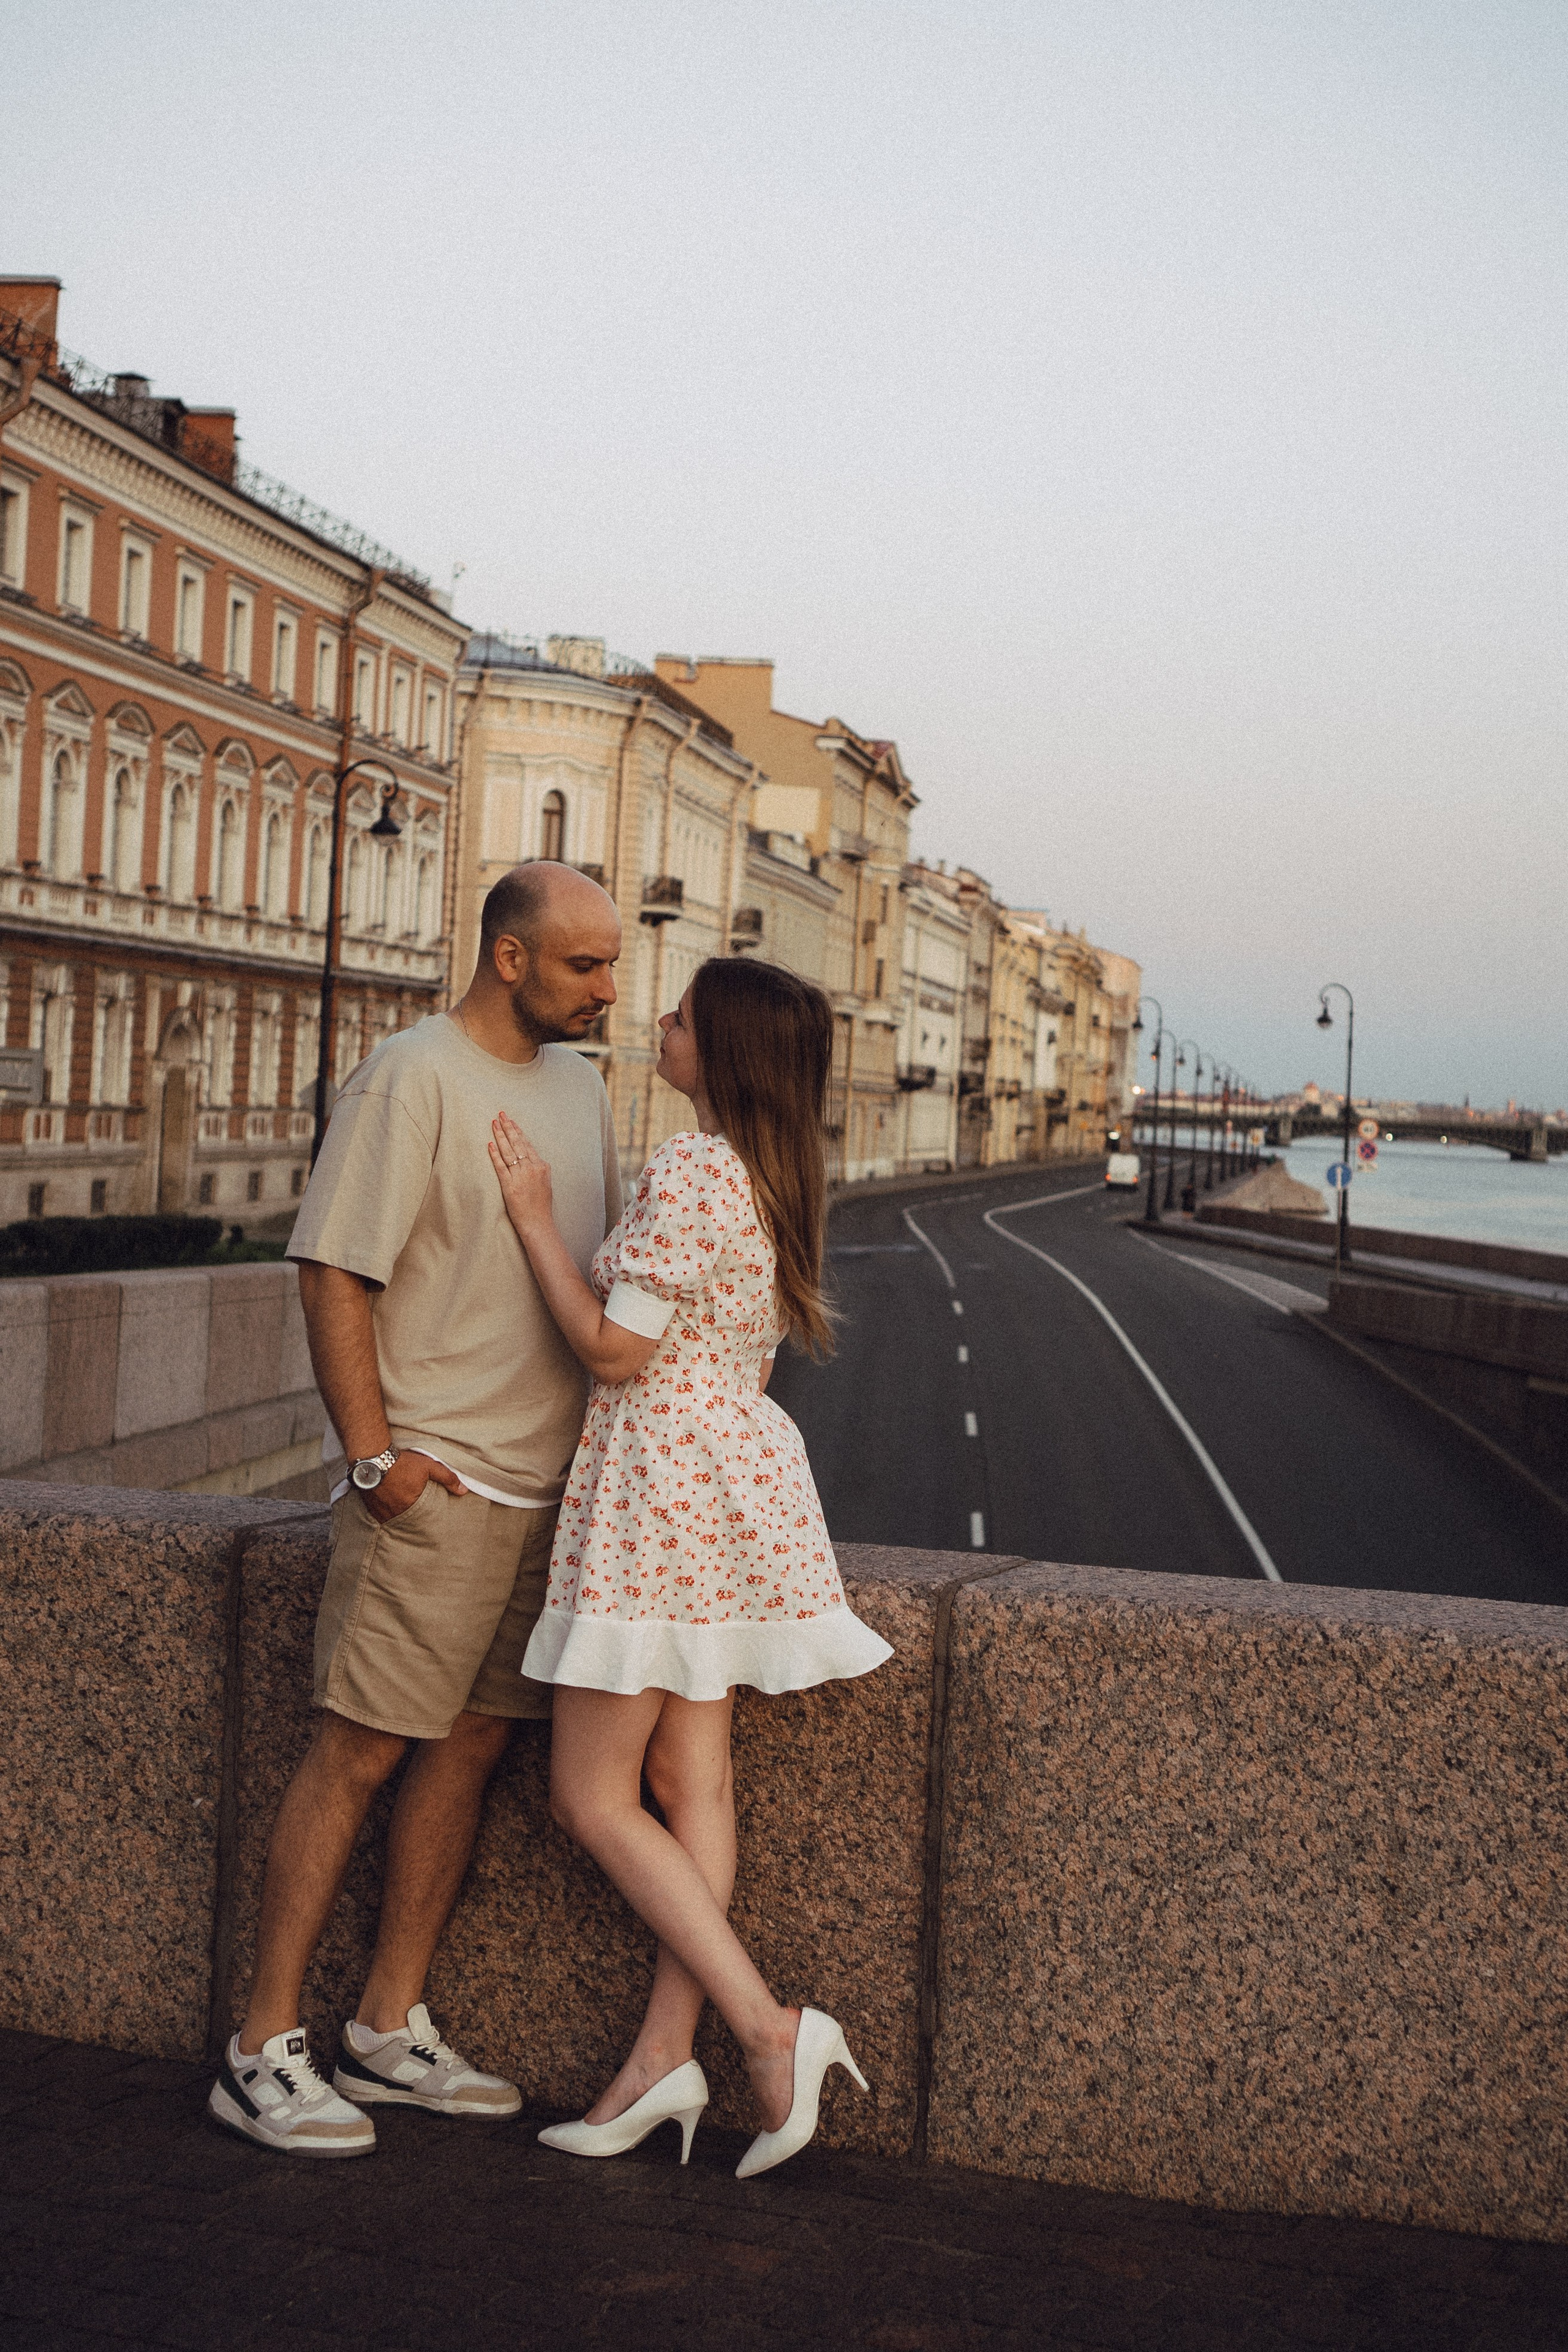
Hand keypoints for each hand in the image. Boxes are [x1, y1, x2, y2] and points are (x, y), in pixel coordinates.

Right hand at [363, 1450, 466, 1524]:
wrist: (373, 1457)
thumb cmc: (402, 1462)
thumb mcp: (428, 1466)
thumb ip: (447, 1478)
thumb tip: (463, 1491)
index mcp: (411, 1506)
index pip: (424, 1518)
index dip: (427, 1516)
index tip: (429, 1515)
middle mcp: (396, 1513)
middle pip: (409, 1520)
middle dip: (414, 1518)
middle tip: (417, 1513)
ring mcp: (382, 1512)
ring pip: (394, 1520)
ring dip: (400, 1516)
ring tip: (403, 1508)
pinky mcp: (371, 1509)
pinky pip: (382, 1517)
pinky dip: (387, 1513)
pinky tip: (390, 1506)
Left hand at [489, 1112, 554, 1240]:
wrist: (538, 1223)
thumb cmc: (541, 1207)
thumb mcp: (546, 1184)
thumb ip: (538, 1170)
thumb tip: (532, 1160)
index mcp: (541, 1167)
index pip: (527, 1144)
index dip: (518, 1132)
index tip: (512, 1121)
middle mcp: (531, 1168)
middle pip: (517, 1143)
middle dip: (508, 1127)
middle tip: (501, 1115)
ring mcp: (520, 1176)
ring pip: (508, 1152)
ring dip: (500, 1136)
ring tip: (494, 1124)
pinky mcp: (509, 1185)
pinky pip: (500, 1166)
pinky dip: (494, 1154)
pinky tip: (489, 1144)